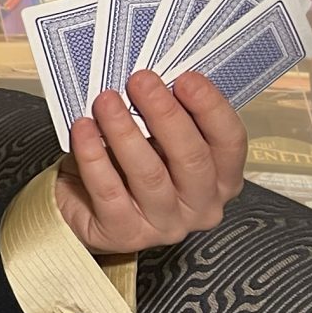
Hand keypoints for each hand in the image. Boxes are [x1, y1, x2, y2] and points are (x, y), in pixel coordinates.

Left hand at [55, 69, 246, 256]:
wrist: (81, 208)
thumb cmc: (125, 167)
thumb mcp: (154, 140)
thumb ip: (165, 118)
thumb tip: (155, 80)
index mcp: (221, 179)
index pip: (229, 142)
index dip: (211, 108)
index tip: (186, 78)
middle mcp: (201, 206)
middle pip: (191, 157)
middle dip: (164, 113)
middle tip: (141, 81)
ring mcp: (165, 224)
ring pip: (148, 173)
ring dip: (124, 130)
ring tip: (106, 100)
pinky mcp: (125, 234)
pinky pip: (108, 190)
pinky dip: (93, 155)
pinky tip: (83, 129)